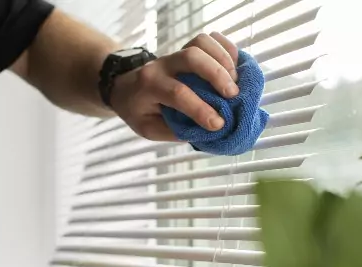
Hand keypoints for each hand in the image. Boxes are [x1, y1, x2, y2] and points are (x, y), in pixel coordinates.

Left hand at [111, 32, 239, 140]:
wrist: (124, 87)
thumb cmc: (137, 110)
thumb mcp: (147, 128)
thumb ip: (173, 131)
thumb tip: (205, 132)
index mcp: (149, 86)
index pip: (177, 93)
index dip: (200, 109)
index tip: (218, 124)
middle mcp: (162, 65)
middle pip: (191, 57)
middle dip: (216, 75)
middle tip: (233, 95)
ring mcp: (174, 54)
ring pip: (200, 43)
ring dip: (223, 59)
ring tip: (236, 80)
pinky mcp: (185, 49)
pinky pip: (208, 39)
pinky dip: (225, 48)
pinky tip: (235, 64)